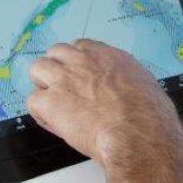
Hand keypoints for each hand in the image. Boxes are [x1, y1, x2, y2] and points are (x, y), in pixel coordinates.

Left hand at [26, 39, 182, 166]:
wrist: (138, 135)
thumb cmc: (149, 117)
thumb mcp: (146, 86)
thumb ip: (130, 83)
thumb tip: (133, 92)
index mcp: (107, 56)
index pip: (80, 47)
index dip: (76, 64)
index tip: (79, 77)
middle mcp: (83, 62)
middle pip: (55, 53)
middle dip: (57, 69)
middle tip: (63, 90)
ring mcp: (64, 79)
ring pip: (37, 70)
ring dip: (43, 86)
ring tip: (53, 105)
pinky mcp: (51, 102)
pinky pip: (33, 102)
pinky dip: (40, 114)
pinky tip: (53, 123)